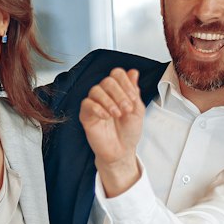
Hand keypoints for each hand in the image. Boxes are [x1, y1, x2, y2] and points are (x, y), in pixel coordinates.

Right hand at [79, 68, 146, 194]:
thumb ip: (134, 92)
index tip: (133, 98)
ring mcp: (94, 104)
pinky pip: (87, 104)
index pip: (117, 74)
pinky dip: (98, 109)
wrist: (121, 151)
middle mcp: (105, 95)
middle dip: (119, 94)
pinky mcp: (86, 115)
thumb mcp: (138, 111)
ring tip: (117, 115)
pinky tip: (106, 117)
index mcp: (118, 91)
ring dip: (109, 101)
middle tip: (126, 109)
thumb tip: (133, 72)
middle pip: (107, 81)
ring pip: (96, 90)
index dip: (126, 82)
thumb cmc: (129, 132)